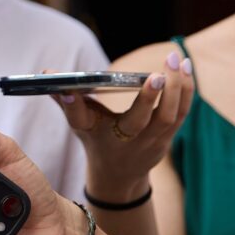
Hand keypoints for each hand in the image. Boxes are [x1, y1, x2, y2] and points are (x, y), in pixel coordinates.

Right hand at [54, 52, 191, 200]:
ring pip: (169, 116)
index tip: (68, 91)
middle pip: (141, 120)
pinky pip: (181, 114)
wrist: (120, 176)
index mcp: (96, 135)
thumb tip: (47, 76)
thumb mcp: (80, 124)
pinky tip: (186, 69)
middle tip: (158, 71)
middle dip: (150, 95)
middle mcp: (125, 142)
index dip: (73, 106)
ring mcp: (150, 142)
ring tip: (178, 59)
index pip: (81, 120)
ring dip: (177, 87)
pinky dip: (186, 91)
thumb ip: (67, 100)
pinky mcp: (168, 138)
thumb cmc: (97, 141)